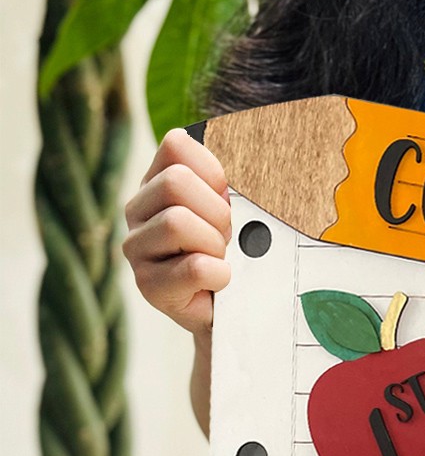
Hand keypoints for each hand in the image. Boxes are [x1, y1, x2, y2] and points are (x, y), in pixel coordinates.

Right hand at [123, 128, 231, 337]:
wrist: (233, 311)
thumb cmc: (237, 253)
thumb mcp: (239, 209)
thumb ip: (235, 183)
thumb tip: (257, 166)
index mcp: (158, 181)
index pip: (176, 144)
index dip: (213, 171)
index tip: (227, 199)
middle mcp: (137, 209)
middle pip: (175, 183)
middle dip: (216, 212)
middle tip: (227, 238)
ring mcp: (136, 248)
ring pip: (178, 222)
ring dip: (215, 244)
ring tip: (220, 259)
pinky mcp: (148, 285)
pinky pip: (193, 267)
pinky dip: (218, 274)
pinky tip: (219, 281)